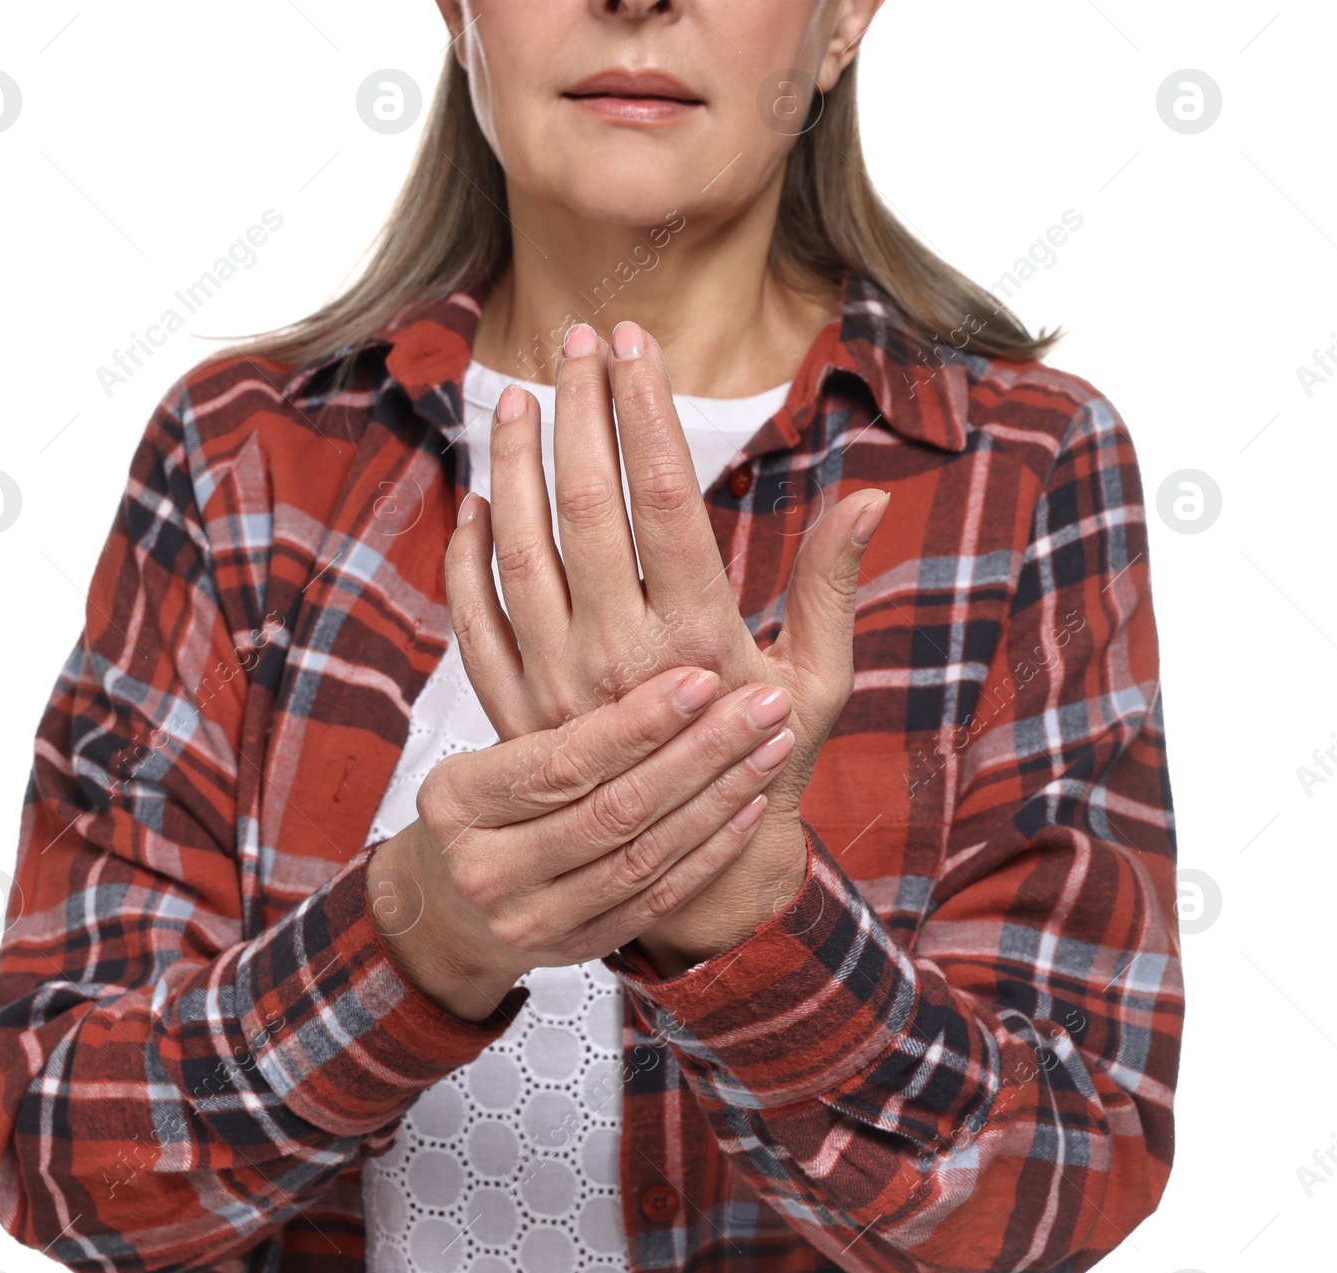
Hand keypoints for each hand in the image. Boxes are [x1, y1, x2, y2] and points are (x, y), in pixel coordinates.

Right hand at [367, 665, 797, 1021]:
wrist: (447, 906)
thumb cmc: (478, 806)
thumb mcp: (482, 752)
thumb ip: (545, 710)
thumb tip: (622, 618)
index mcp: (456, 802)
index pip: (563, 760)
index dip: (639, 722)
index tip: (703, 679)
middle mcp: (487, 871)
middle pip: (614, 809)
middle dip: (701, 753)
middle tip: (764, 705)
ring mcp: (531, 921)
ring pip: (644, 856)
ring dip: (720, 798)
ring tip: (772, 745)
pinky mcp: (576, 949)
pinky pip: (657, 899)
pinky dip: (709, 852)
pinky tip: (750, 806)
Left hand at [446, 321, 889, 972]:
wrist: (695, 869)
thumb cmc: (768, 760)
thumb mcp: (819, 680)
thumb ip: (833, 587)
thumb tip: (870, 498)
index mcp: (698, 638)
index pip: (663, 499)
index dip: (645, 411)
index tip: (634, 343)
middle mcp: (618, 656)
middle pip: (586, 506)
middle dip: (581, 410)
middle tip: (577, 339)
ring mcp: (556, 685)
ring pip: (519, 551)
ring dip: (515, 466)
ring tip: (519, 398)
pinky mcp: (514, 711)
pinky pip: (474, 620)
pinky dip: (465, 559)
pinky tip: (472, 502)